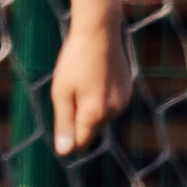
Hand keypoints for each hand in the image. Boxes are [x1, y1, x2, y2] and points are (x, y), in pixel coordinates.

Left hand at [49, 17, 129, 156]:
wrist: (100, 34)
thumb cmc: (75, 62)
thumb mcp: (61, 93)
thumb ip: (64, 124)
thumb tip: (64, 152)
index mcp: (95, 115)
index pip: (81, 143)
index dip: (67, 139)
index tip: (59, 122)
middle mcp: (114, 112)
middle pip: (91, 130)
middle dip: (77, 120)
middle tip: (67, 92)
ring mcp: (124, 101)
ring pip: (101, 116)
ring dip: (89, 108)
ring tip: (80, 81)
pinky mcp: (128, 90)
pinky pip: (110, 103)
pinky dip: (99, 97)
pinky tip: (92, 77)